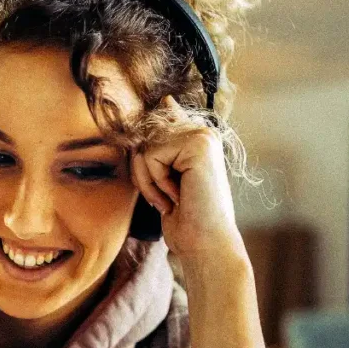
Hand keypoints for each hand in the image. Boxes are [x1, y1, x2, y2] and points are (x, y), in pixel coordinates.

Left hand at [129, 95, 265, 347]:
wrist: (205, 245)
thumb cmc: (186, 220)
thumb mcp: (166, 178)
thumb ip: (162, 144)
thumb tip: (165, 102)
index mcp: (198, 138)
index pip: (163, 116)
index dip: (151, 133)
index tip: (162, 122)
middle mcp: (203, 132)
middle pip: (144, 136)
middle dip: (144, 172)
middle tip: (168, 197)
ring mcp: (203, 136)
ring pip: (145, 146)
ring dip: (149, 181)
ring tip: (173, 198)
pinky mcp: (199, 144)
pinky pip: (151, 156)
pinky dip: (155, 183)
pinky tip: (177, 197)